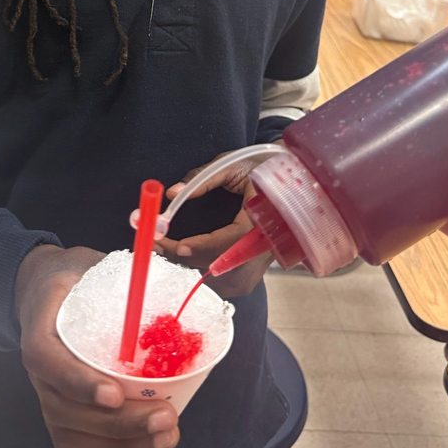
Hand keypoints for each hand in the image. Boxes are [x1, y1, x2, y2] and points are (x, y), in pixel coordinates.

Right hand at [15, 244, 179, 447]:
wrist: (43, 287)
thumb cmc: (75, 277)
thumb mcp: (91, 262)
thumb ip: (122, 272)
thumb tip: (171, 268)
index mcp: (42, 325)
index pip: (47, 360)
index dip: (78, 382)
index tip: (115, 394)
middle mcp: (38, 369)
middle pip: (64, 410)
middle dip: (118, 425)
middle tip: (166, 417)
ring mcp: (47, 396)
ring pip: (71, 438)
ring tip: (165, 438)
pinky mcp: (60, 414)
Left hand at [155, 155, 271, 297]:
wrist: (289, 180)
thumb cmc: (260, 167)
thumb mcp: (231, 165)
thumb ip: (201, 179)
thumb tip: (172, 193)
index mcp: (263, 219)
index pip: (233, 241)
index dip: (204, 247)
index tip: (178, 246)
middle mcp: (266, 246)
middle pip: (225, 266)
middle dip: (189, 259)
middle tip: (158, 244)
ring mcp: (263, 263)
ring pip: (226, 280)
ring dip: (196, 266)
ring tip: (168, 247)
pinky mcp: (257, 270)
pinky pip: (230, 282)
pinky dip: (208, 271)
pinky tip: (191, 254)